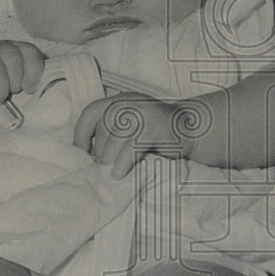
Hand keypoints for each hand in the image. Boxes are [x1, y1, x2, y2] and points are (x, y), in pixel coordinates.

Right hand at [0, 41, 44, 117]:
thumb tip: (46, 89)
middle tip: (12, 93)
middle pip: (12, 57)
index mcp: (17, 50)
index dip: (34, 72)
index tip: (30, 89)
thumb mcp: (21, 87)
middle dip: (15, 81)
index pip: (30, 52)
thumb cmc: (2, 93)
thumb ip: (33, 83)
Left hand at [73, 93, 194, 178]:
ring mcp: (141, 114)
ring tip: (112, 174)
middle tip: (105, 170)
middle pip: (102, 134)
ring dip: (110, 163)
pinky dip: (122, 165)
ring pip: (113, 145)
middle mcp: (127, 103)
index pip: (91, 113)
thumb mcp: (131, 124)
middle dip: (101, 156)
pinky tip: (119, 175)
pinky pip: (129, 150)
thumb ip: (112, 132)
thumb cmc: (157, 132)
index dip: (81, 135)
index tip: (82, 154)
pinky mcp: (153, 128)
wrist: (193, 128)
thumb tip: (87, 155)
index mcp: (119, 100)